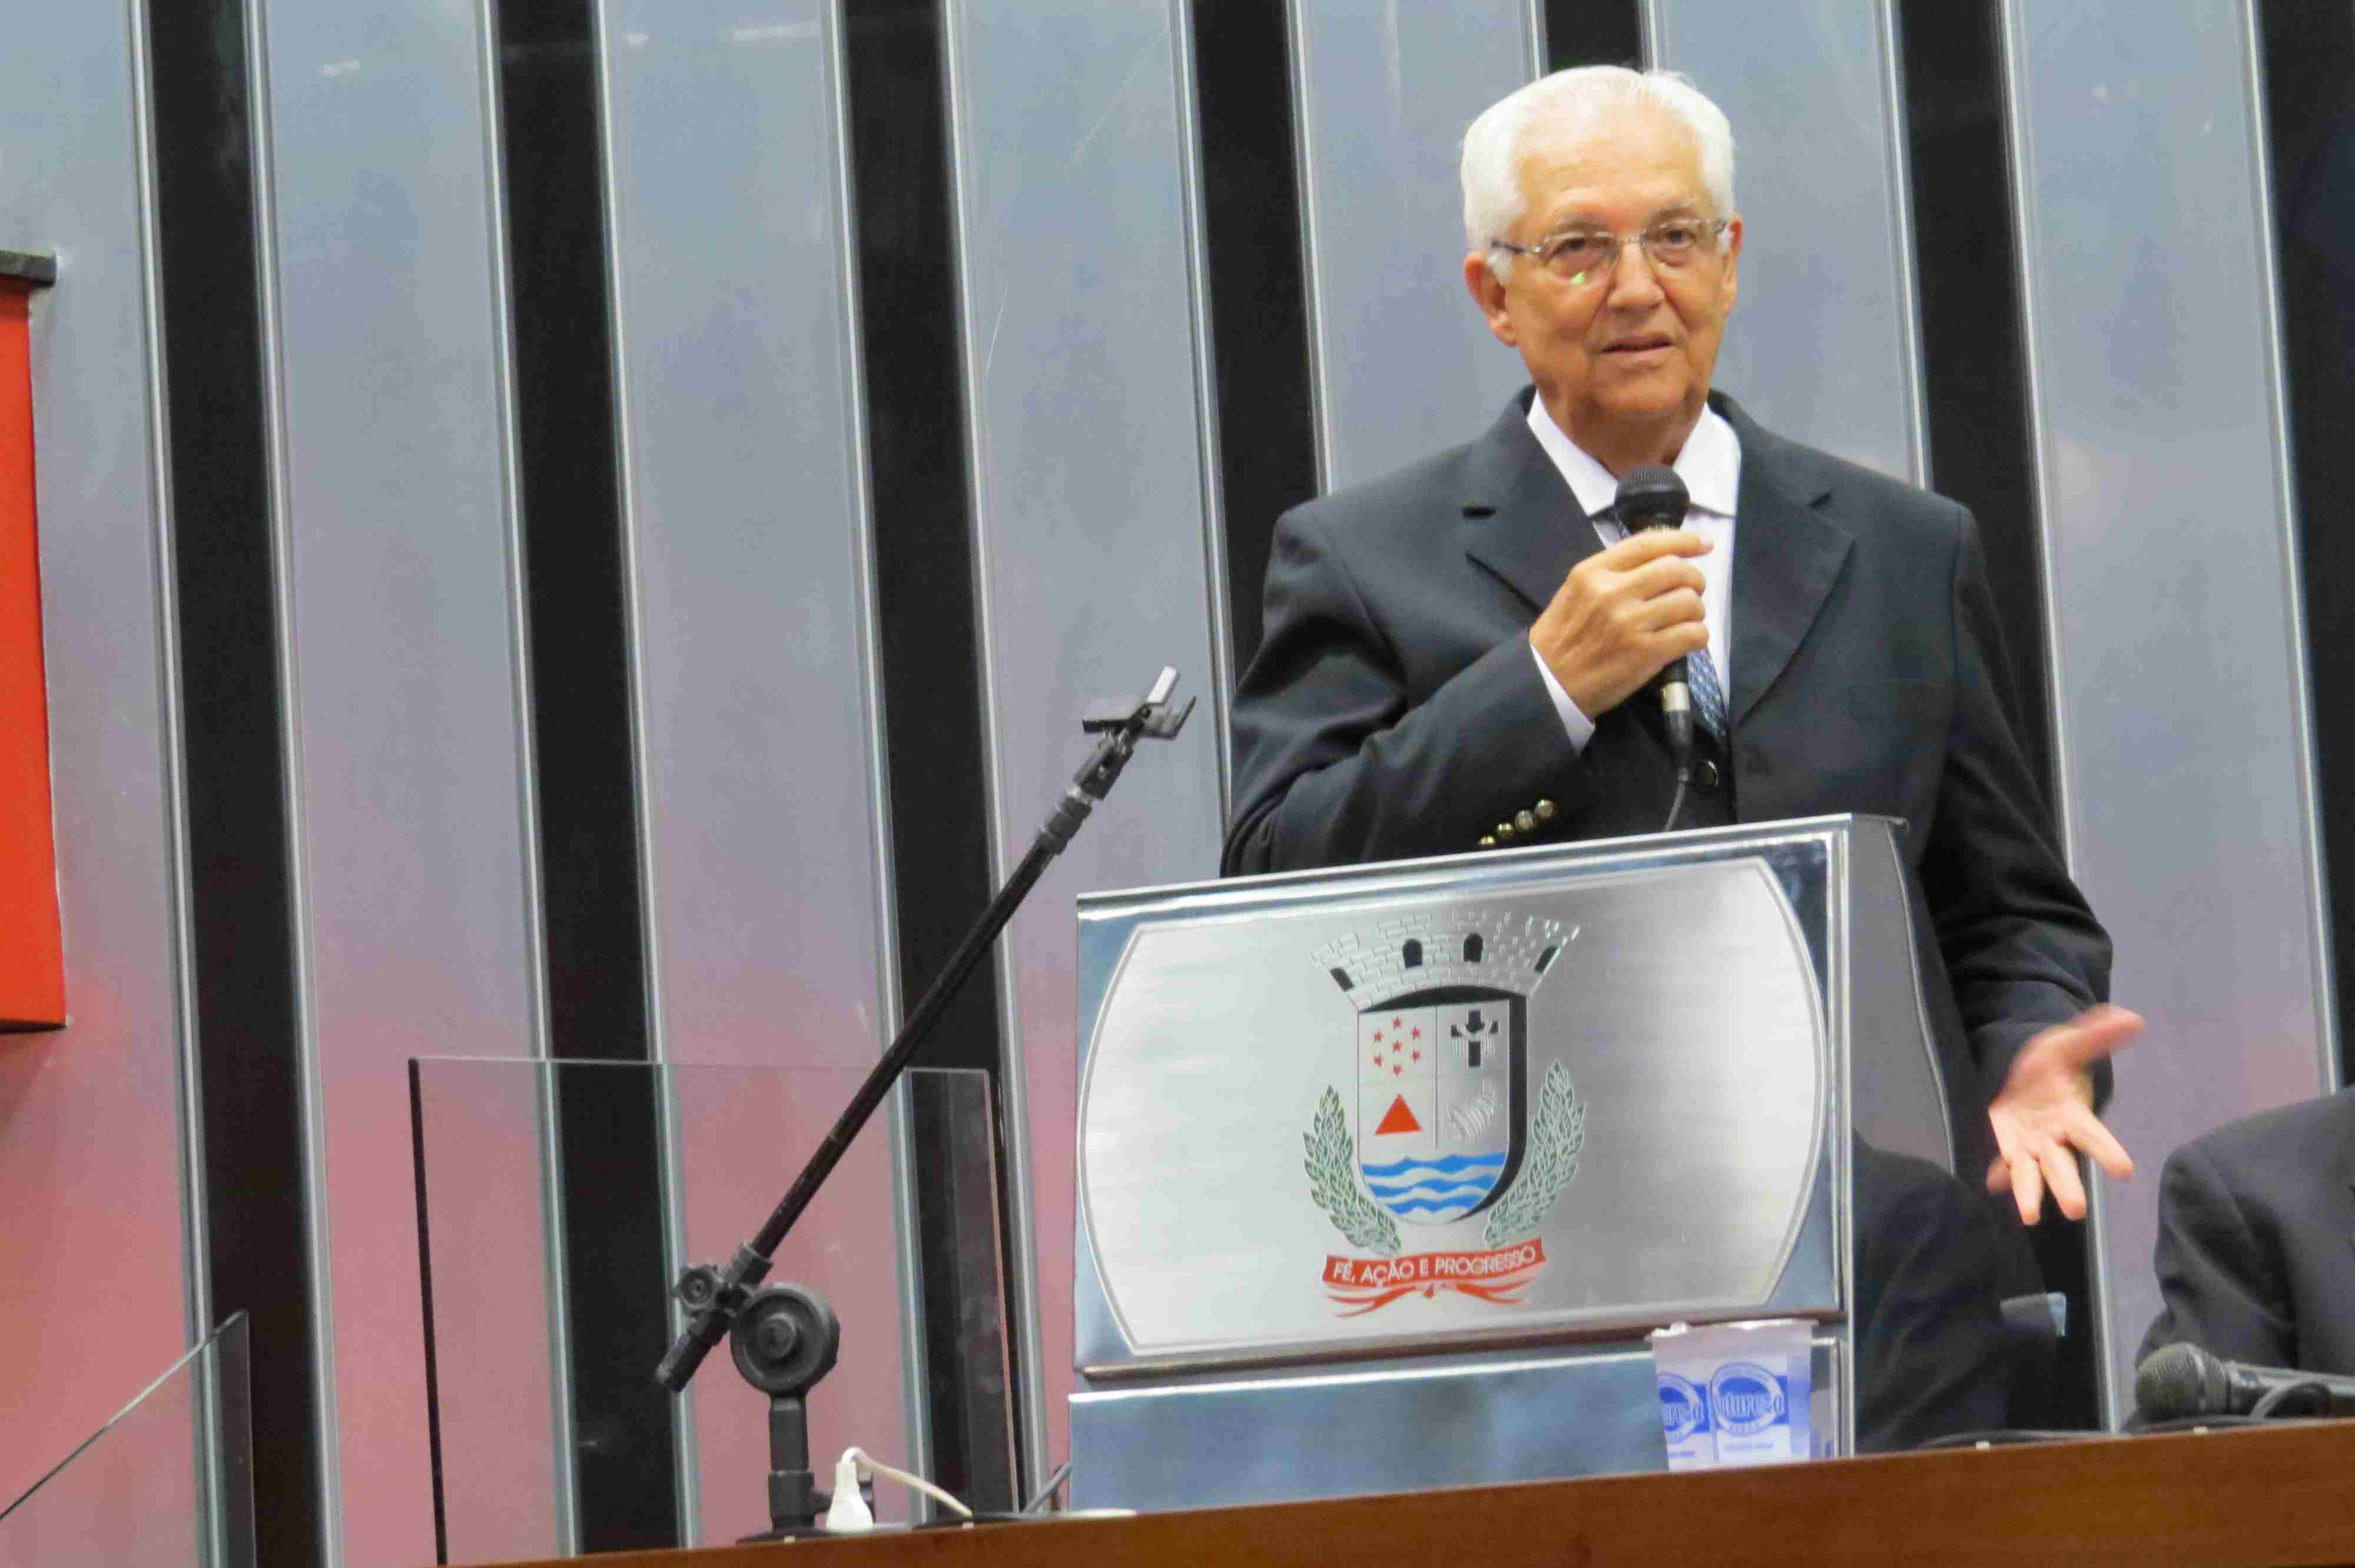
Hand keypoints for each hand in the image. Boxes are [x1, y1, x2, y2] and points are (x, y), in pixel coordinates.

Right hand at [1528, 529, 1711, 718]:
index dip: (1684, 540)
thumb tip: (1659, 561)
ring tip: (1686, 620)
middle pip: (1676, 570)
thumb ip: (1611, 573)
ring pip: (1689, 602)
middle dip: (1695, 579)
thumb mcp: (1575, 592)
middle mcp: (1612, 592)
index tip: (1703, 543)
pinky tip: (1688, 640)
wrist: (1546, 684)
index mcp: (1593, 573)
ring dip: (1696, 611)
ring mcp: (1630, 623)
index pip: (1648, 544)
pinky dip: (1698, 636)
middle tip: (1693, 591)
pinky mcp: (1645, 653)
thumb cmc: (1561, 639)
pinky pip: (1692, 634)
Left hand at [1984, 1004, 2141, 1223]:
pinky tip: (1992, 1184)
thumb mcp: (2068, 1045)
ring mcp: (2029, 1145)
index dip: (2107, 1150)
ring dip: (2029, 1193)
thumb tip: (2133, 1018)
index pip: (2093, 1136)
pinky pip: (2001, 1163)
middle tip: (2076, 1210)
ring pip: (2030, 1173)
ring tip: (2030, 1216)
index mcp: (2073, 1117)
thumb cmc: (2051, 1064)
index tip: (2125, 1169)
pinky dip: (1997, 1175)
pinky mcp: (2006, 1145)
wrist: (2023, 1072)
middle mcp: (2053, 1138)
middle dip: (2067, 1186)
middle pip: (2062, 1165)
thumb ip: (2097, 1034)